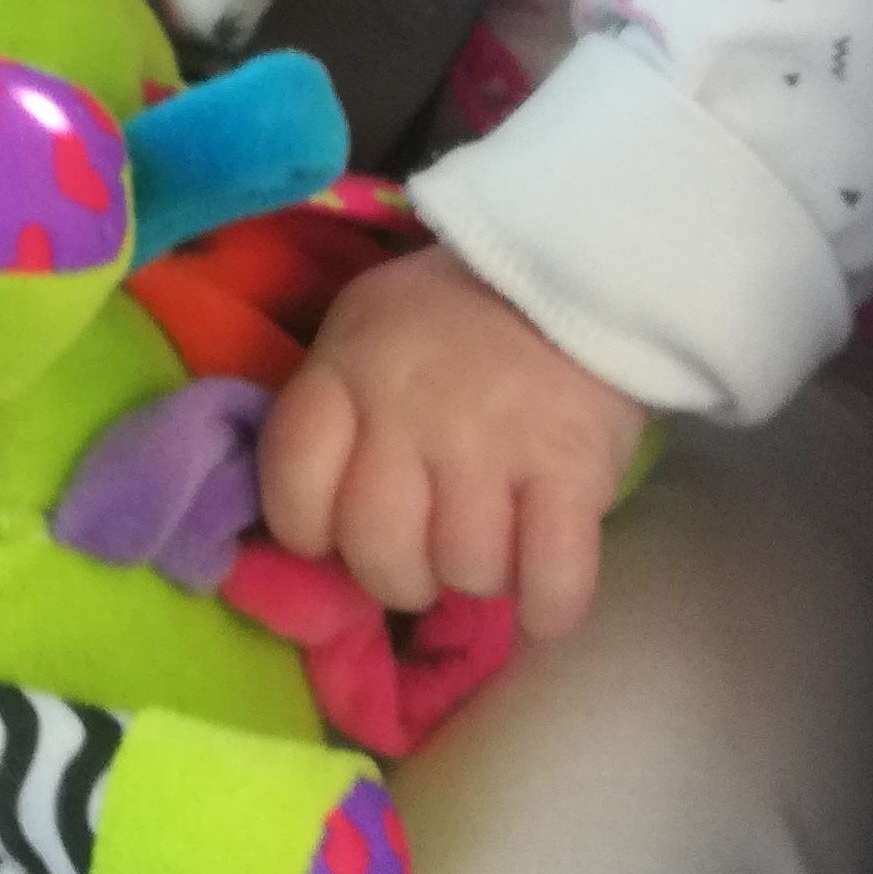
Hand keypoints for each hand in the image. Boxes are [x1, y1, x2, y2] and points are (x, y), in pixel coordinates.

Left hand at [256, 252, 649, 646]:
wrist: (580, 264)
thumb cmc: (460, 311)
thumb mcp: (369, 328)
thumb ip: (337, 409)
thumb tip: (322, 528)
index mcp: (347, 367)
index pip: (292, 490)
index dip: (312, 533)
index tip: (342, 531)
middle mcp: (408, 408)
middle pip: (377, 550)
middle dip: (400, 575)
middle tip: (427, 555)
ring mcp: (491, 440)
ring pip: (464, 570)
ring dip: (479, 577)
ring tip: (496, 545)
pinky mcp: (571, 466)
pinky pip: (550, 579)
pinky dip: (547, 609)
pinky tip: (543, 604)